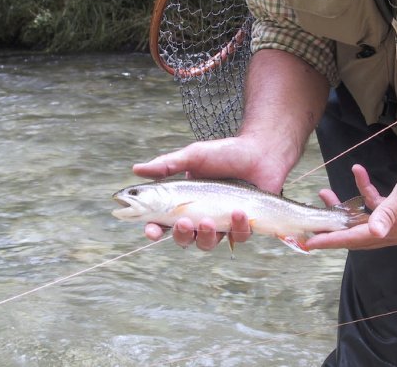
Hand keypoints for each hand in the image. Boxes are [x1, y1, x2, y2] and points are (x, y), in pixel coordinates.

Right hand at [133, 136, 290, 248]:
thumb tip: (136, 169)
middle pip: (184, 239)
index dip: (154, 230)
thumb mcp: (194, 156)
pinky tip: (239, 211)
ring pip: (208, 244)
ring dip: (206, 237)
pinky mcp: (244, 225)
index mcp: (184, 201)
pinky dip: (237, 227)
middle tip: (184, 222)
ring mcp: (222, 222)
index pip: (163, 222)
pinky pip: (237, 237)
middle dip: (181, 235)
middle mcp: (200, 215)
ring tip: (209, 221)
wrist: (261, 152)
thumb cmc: (225, 153)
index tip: (151, 230)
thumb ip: (167, 165)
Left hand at [305, 149, 396, 249]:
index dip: (332, 240)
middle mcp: (396, 231)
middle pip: (356, 234)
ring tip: (325, 194)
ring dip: (344, 208)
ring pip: (363, 219)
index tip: (310, 242)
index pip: (357, 239)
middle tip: (310, 224)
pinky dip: (365, 192)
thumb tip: (372, 232)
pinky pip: (376, 205)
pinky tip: (358, 173)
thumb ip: (389, 211)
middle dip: (332, 228)